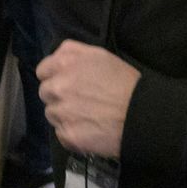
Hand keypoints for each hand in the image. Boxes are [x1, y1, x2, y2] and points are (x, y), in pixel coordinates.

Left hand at [36, 40, 140, 157]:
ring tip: (88, 116)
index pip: (43, 71)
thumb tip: (56, 60)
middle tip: (80, 101)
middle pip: (45, 93)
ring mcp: (60, 112)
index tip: (68, 83)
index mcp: (63, 64)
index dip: (55, 77)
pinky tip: (89, 130)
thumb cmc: (125, 82)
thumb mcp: (99, 55)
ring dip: (64, 115)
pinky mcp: (67, 134)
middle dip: (59, 96)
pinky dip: (72, 134)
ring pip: (52, 114)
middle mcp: (57, 87)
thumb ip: (72, 53)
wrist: (144, 114)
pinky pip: (61, 133)